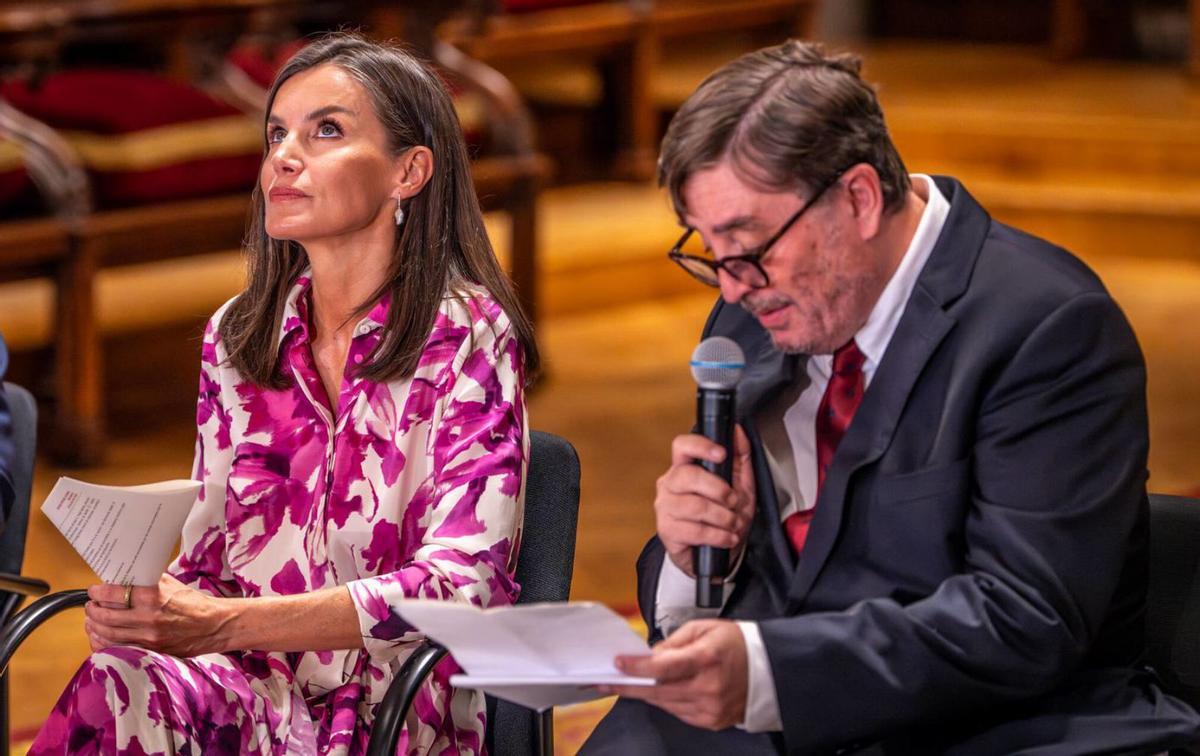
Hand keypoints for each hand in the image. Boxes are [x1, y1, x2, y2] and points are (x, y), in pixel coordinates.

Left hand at [84, 574, 232, 656]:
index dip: (98, 592)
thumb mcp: (172, 584)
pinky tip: (100, 637)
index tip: (94, 591)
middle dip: (93, 610)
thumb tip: (126, 578)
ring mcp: (149, 638)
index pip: (114, 594)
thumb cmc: (194, 603)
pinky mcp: (151, 651)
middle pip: (107, 617)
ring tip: (91, 621)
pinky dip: (104, 644)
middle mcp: (149, 618)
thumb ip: (148, 582)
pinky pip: (119, 649)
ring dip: (95, 627)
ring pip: (109, 635)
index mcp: (154, 597)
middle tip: (90, 606)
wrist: (214, 625)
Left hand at [601, 619, 748, 729]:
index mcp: (706, 658)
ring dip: (648, 694)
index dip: (636, 668)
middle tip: (608, 681)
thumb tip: (650, 657)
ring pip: (666, 704)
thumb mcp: (704, 628)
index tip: (618, 664)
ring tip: (634, 683)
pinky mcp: (712, 721)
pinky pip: (679, 713)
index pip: (662, 667)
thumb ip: (673, 642)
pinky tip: (663, 691)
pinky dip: (668, 702)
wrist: (768, 668)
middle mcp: (709, 686)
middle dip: (631, 685)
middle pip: (658, 690)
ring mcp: (711, 707)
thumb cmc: (736, 644)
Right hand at [655, 426, 754, 575]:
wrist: (716, 553)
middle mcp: (669, 484)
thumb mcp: (740, 485)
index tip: (722, 453)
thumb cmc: (724, 516)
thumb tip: (738, 431)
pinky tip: (726, 537)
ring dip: (722, 517)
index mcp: (684, 467)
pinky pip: (695, 530)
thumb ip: (740, 457)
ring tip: (733, 523)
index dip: (700, 445)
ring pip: (695, 505)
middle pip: (689, 475)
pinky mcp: (666, 530)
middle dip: (719, 489)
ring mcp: (665, 507)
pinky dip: (718, 535)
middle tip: (733, 501)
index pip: (682, 446)